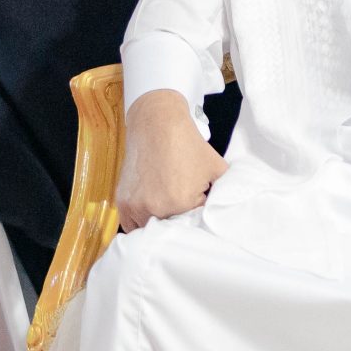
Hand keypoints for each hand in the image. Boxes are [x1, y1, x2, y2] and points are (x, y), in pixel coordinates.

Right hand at [115, 88, 227, 229]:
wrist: (157, 123)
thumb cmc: (188, 144)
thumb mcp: (217, 167)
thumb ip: (225, 191)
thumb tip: (227, 208)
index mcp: (182, 203)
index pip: (194, 221)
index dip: (197, 208)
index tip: (195, 196)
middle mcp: (156, 208)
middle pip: (172, 227)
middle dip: (179, 215)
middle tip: (180, 196)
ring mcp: (136, 206)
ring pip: (152, 228)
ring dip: (159, 220)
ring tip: (165, 199)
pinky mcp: (123, 202)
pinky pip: (132, 224)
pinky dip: (141, 220)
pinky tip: (150, 208)